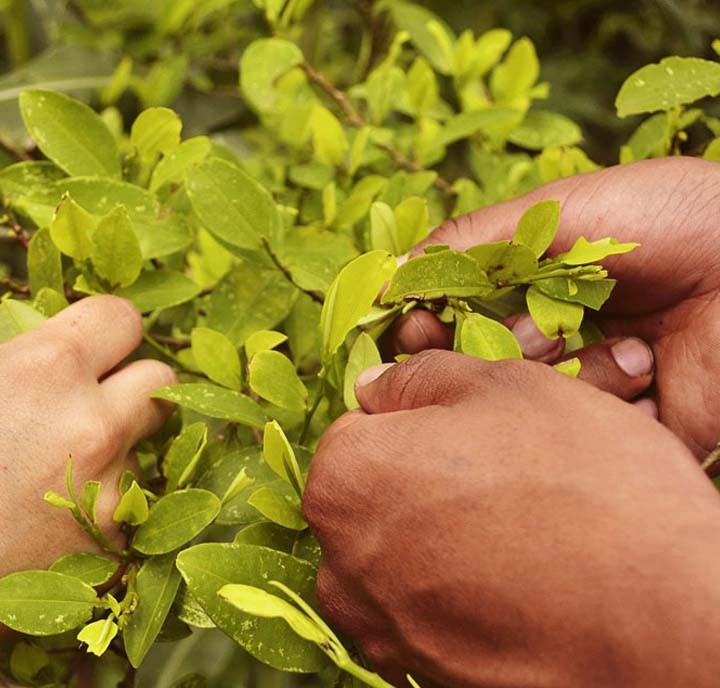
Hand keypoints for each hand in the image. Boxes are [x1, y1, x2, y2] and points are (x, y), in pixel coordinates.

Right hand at [0, 296, 174, 576]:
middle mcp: (94, 423)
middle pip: (160, 380)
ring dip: (114, 447)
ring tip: (53, 466)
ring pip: (144, 444)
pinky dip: (101, 500)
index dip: (106, 331)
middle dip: (131, 386)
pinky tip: (50, 513)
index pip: (123, 319)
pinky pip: (128, 501)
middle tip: (94, 400)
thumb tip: (56, 338)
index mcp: (48, 369)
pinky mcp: (113, 539)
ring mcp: (109, 486)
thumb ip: (23, 357)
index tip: (96, 345)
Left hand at [304, 351, 719, 687]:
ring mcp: (379, 623)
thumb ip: (418, 378)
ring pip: (394, 551)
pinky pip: (420, 606)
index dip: (415, 419)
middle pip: (372, 492)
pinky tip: (511, 579)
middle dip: (419, 476)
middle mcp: (340, 559)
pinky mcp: (421, 669)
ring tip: (512, 529)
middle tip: (500, 477)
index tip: (469, 432)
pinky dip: (452, 588)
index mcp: (345, 476)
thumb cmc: (578, 479)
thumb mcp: (500, 386)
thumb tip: (374, 390)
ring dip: (435, 534)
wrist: (660, 616)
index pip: (360, 426)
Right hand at [389, 157, 719, 456]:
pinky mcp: (627, 424)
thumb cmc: (667, 221)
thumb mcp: (558, 210)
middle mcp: (553, 335)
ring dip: (568, 372)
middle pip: (483, 367)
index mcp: (531, 286)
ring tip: (628, 346)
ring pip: (528, 405)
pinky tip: (650, 367)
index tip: (419, 332)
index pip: (453, 318)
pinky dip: (608, 399)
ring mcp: (588, 381)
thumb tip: (390, 275)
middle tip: (537, 335)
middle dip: (503, 353)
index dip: (430, 329)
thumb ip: (469, 241)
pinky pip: (581, 432)